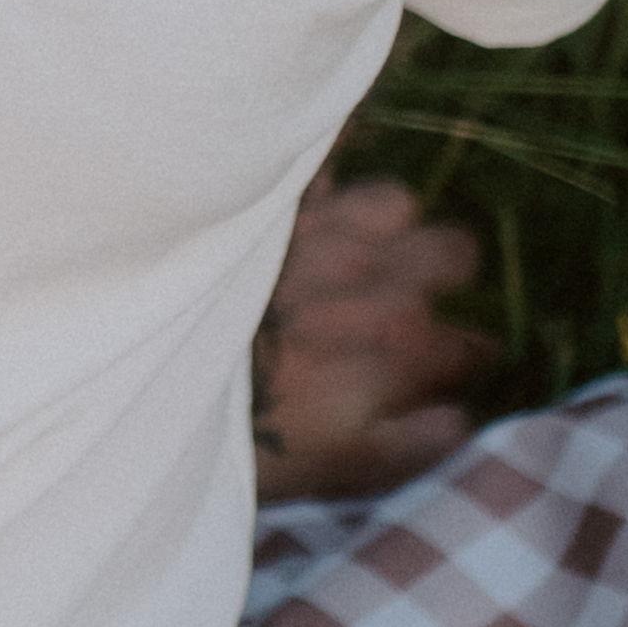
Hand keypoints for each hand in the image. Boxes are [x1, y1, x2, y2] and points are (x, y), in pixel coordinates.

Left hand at [251, 171, 486, 498]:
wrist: (156, 374)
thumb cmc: (252, 437)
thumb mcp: (344, 467)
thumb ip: (416, 444)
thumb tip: (460, 418)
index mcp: (404, 345)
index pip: (471, 345)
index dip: (464, 357)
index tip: (448, 364)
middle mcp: (379, 277)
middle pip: (454, 253)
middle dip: (446, 274)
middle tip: (416, 292)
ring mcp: (326, 231)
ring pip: (395, 204)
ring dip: (388, 224)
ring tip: (363, 246)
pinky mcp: (273, 202)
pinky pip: (322, 159)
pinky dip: (325, 168)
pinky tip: (320, 181)